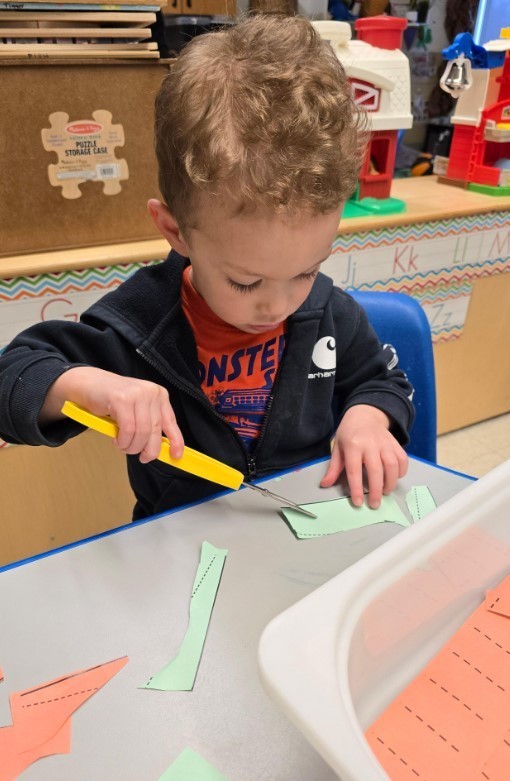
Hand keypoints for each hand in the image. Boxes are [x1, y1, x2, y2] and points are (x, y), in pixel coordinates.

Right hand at [40, 367, 183, 462]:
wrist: (90, 384)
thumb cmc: (114, 400)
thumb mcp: (138, 410)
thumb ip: (150, 424)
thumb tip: (160, 448)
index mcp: (159, 395)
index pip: (171, 422)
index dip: (176, 441)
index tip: (176, 455)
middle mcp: (151, 393)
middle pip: (155, 431)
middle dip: (149, 450)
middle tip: (141, 457)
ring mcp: (137, 394)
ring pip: (141, 433)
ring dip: (131, 446)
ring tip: (123, 445)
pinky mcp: (121, 399)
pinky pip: (127, 430)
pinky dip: (122, 440)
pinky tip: (116, 439)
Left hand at [320, 404, 407, 508]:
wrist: (364, 415)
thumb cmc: (349, 434)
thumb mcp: (337, 448)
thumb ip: (333, 468)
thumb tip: (325, 485)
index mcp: (352, 445)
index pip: (354, 470)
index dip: (357, 488)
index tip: (358, 502)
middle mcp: (370, 444)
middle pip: (376, 470)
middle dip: (376, 490)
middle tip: (374, 504)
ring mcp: (385, 443)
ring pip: (392, 465)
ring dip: (390, 482)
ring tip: (384, 492)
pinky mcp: (395, 443)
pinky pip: (402, 459)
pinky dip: (401, 472)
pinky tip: (394, 478)